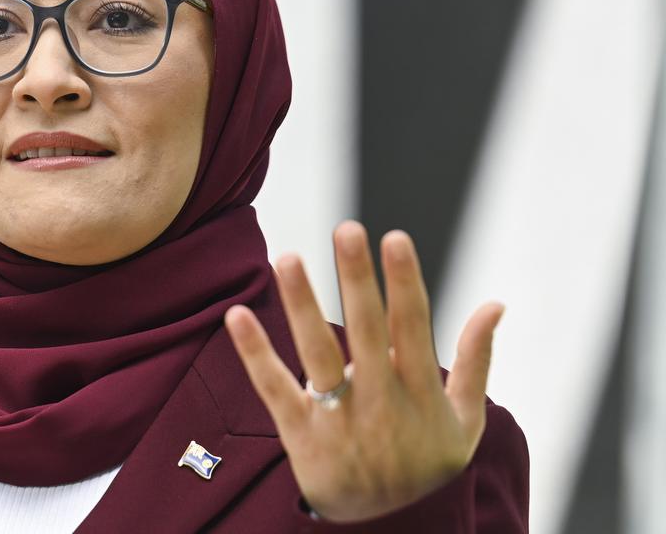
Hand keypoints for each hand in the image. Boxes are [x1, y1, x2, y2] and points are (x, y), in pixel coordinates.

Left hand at [224, 220, 503, 522]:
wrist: (391, 530)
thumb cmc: (427, 467)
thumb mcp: (466, 421)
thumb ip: (476, 360)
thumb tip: (495, 304)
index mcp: (419, 391)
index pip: (413, 326)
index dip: (404, 281)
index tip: (394, 237)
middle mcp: (379, 401)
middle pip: (367, 331)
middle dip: (356, 279)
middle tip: (346, 229)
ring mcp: (338, 418)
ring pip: (318, 354)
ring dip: (302, 304)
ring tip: (287, 256)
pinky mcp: (301, 436)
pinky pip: (274, 390)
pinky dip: (255, 354)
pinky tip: (237, 316)